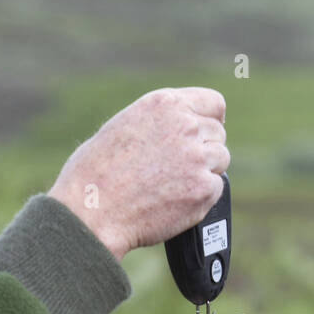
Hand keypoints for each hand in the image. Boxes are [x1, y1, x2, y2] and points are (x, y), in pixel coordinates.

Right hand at [48, 87, 228, 259]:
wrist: (93, 209)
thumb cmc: (97, 173)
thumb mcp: (125, 125)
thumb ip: (160, 123)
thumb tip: (181, 129)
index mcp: (165, 104)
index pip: (213, 103)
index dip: (212, 119)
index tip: (207, 132)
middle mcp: (185, 125)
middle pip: (218, 134)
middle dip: (203, 149)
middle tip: (178, 169)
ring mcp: (197, 157)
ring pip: (220, 160)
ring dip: (205, 172)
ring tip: (174, 185)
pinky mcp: (203, 188)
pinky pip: (215, 188)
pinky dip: (201, 197)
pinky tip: (175, 201)